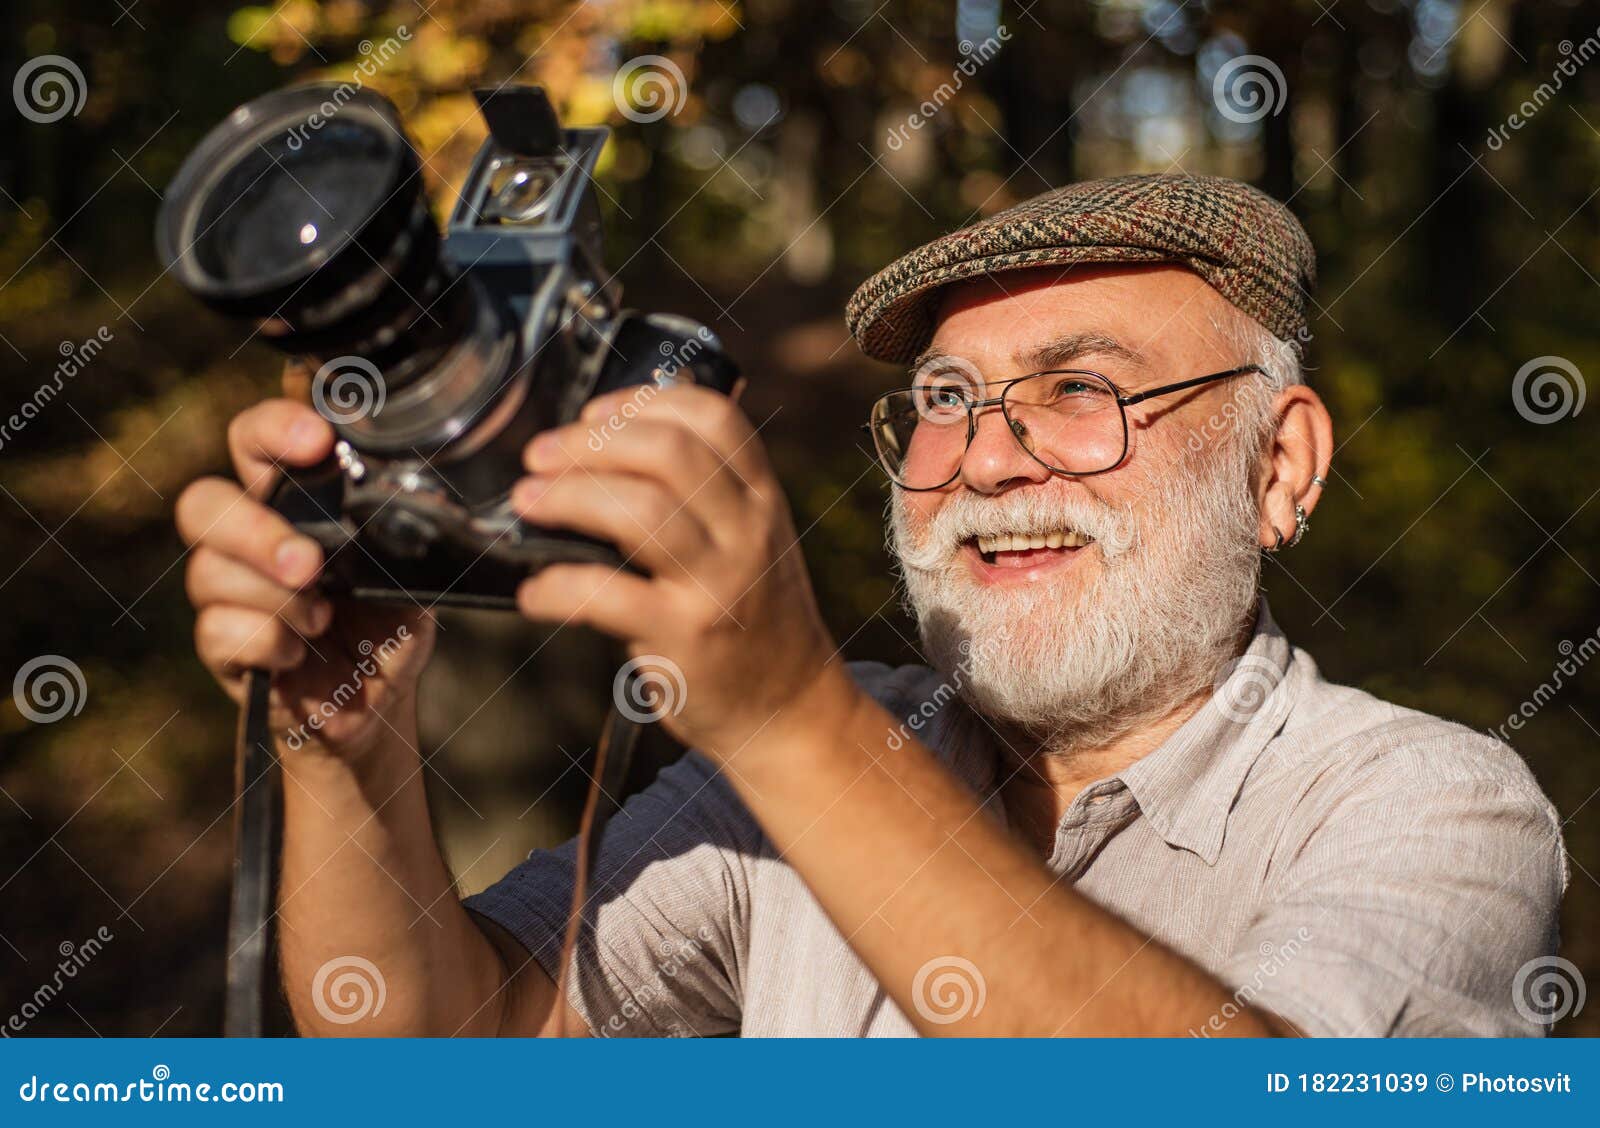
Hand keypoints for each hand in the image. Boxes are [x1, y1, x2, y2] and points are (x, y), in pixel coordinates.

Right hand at [175, 399, 434, 759]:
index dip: (274, 428)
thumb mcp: (410, 574)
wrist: (377, 698)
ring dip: (276, 600)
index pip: (254, 441)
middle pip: (202, 503)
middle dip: (254, 531)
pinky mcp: (221, 645)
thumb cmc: (387, 623)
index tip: (316, 441)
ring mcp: (227, 591)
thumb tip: (409, 504)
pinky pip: (218, 631)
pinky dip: (268, 643)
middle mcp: (247, 538)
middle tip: (308, 565)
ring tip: (322, 620)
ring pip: (210, 572)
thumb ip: (399, 536)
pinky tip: (298, 655)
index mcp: (292, 503)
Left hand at [510, 385, 846, 759]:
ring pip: (640, 511)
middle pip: (669, 453)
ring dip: (569, 497)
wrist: (787, 710)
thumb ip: (703, 496)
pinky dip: (557, 586)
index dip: (644, 402)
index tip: (593, 412)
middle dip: (591, 443)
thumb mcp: (750, 542)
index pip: (714, 419)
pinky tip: (534, 592)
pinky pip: (607, 595)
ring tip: (527, 501)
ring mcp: (719, 583)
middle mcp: (747, 532)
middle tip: (540, 456)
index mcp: (761, 499)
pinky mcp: (685, 636)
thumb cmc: (752, 618)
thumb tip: (599, 450)